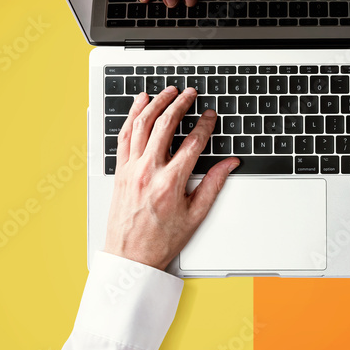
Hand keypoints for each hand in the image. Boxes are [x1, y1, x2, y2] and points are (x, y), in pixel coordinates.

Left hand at [104, 87, 238, 269]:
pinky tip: (140, 103)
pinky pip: (124, 136)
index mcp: (171, 183)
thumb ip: (213, 185)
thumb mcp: (195, 215)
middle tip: (190, 93)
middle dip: (180, 104)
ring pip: (142, 125)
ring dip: (156, 103)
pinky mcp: (120, 171)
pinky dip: (132, 116)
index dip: (205, 125)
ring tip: (168, 92)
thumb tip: (229, 164)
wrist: (130, 258)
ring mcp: (131, 169)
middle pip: (165, 125)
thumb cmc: (160, 241)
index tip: (210, 115)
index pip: (192, 143)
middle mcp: (148, 171)